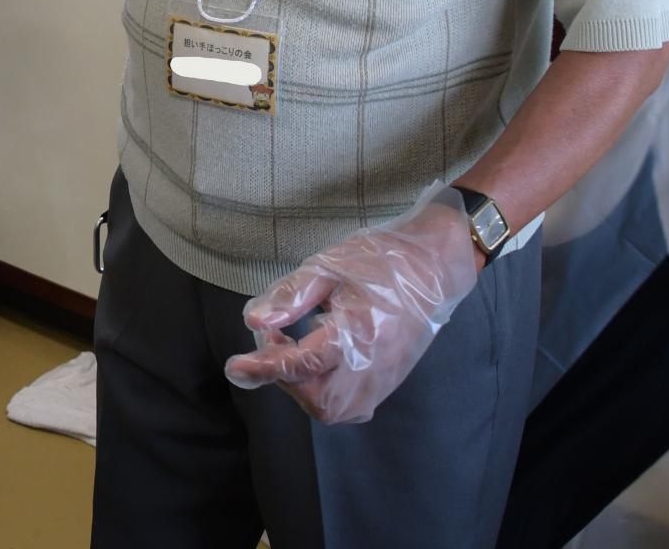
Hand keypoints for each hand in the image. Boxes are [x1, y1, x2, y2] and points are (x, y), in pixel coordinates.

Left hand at [223, 186, 479, 424]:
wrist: (435, 265)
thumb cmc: (381, 259)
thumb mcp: (329, 266)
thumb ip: (291, 296)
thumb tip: (253, 321)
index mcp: (360, 334)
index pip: (302, 364)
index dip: (264, 366)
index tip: (234, 367)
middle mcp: (375, 367)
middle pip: (318, 401)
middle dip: (285, 377)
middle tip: (273, 338)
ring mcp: (385, 379)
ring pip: (333, 409)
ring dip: (302, 385)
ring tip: (292, 345)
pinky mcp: (388, 381)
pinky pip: (349, 404)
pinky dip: (322, 388)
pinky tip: (315, 353)